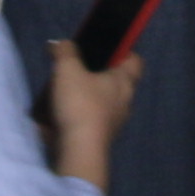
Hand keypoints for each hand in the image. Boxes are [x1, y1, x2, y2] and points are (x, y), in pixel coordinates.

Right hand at [42, 38, 137, 188]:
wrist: (79, 150)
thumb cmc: (80, 103)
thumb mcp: (67, 69)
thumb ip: (64, 51)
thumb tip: (60, 44)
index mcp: (124, 81)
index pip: (135, 61)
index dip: (123, 51)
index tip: (106, 48)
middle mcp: (125, 102)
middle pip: (117, 83)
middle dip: (99, 76)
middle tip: (79, 69)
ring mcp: (115, 123)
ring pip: (103, 104)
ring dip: (87, 98)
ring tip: (65, 92)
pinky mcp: (101, 140)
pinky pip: (91, 122)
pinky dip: (78, 117)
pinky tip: (59, 115)